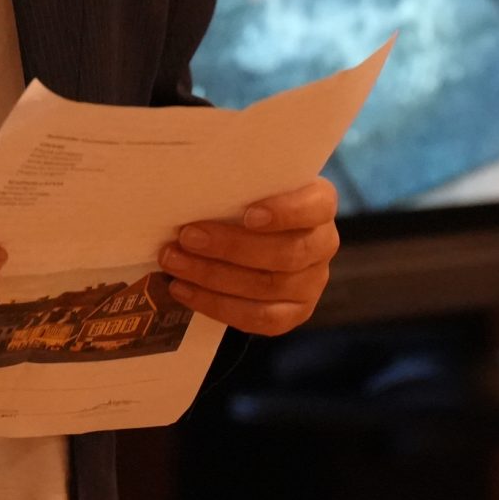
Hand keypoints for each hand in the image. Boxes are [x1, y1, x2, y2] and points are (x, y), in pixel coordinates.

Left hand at [158, 177, 339, 336]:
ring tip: (175, 263)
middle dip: (230, 247)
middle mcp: (323, 244)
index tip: (247, 215)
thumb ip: (236, 184)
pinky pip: (259, 318)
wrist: (256, 238)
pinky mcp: (294, 313)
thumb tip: (189, 181)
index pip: (317, 207)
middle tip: (187, 237)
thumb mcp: (249, 185)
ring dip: (213, 276)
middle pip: (286, 253)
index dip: (285, 212)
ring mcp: (312, 283)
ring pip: (267, 287)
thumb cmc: (248, 200)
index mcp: (319, 204)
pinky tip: (184, 290)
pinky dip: (217, 305)